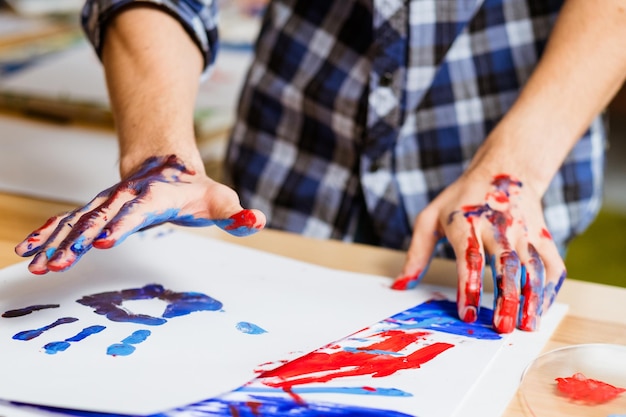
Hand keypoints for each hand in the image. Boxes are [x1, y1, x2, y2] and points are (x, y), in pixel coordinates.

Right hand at [15, 155, 265, 274]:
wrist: (165, 165)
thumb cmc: (193, 189)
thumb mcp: (219, 198)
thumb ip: (236, 213)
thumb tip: (257, 221)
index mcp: (156, 196)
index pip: (138, 209)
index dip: (121, 222)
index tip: (104, 240)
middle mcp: (126, 198)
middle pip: (100, 216)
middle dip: (79, 238)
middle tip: (60, 260)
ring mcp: (108, 203)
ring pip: (78, 220)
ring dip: (56, 240)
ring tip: (36, 263)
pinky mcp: (96, 210)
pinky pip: (68, 221)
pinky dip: (48, 234)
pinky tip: (28, 250)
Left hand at [392, 172, 565, 332]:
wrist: (506, 169)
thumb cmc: (462, 199)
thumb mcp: (430, 217)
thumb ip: (416, 253)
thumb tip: (400, 285)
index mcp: (467, 222)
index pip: (470, 256)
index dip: (469, 286)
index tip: (467, 315)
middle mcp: (498, 226)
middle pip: (506, 264)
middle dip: (507, 298)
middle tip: (502, 328)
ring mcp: (524, 231)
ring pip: (534, 266)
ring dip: (533, 298)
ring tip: (528, 326)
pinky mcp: (543, 236)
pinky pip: (553, 264)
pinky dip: (550, 289)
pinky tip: (542, 309)